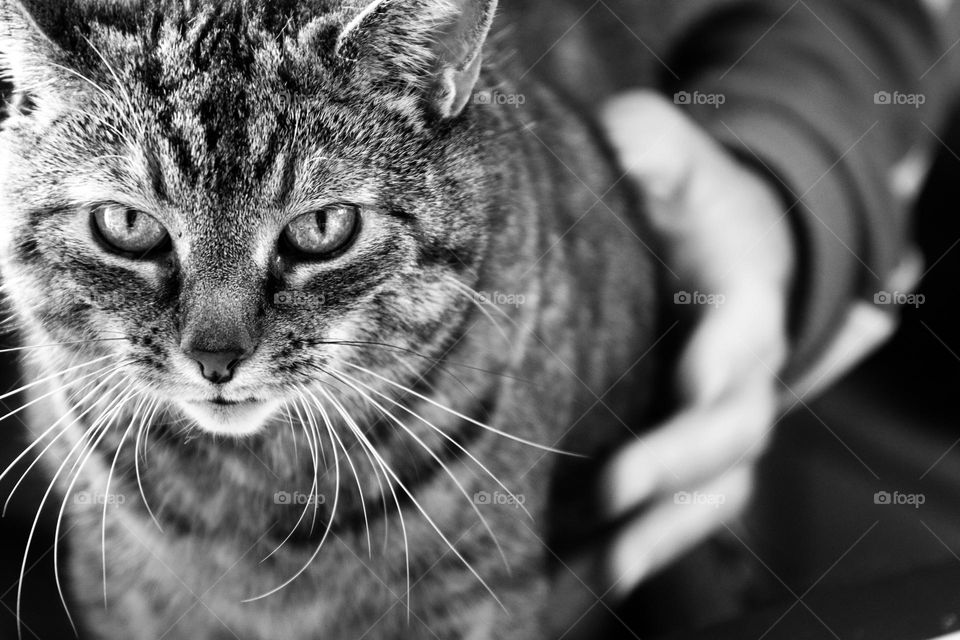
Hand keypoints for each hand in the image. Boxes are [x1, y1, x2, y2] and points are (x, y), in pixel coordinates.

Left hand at [548, 91, 795, 635]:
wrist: (722, 246)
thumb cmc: (689, 202)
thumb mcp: (671, 154)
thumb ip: (648, 141)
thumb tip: (615, 139)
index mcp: (744, 296)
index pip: (744, 333)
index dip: (723, 360)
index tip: (687, 382)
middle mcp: (748, 369)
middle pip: (731, 426)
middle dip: (677, 459)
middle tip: (610, 488)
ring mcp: (726, 417)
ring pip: (719, 485)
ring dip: (667, 526)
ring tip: (609, 564)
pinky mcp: (698, 449)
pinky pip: (695, 508)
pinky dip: (659, 542)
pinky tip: (608, 572)